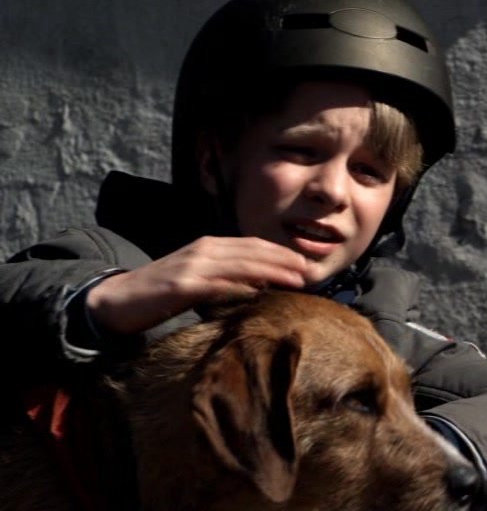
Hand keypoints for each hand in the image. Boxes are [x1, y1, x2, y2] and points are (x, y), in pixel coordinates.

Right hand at [85, 236, 309, 333]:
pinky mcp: (180, 285)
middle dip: (284, 260)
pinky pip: (216, 284)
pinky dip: (239, 285)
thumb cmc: (162, 292)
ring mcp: (192, 266)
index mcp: (210, 247)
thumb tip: (260, 284)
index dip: (281, 254)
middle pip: (252, 252)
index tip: (305, 264)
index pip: (253, 246)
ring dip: (271, 271)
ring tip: (295, 280)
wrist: (117, 300)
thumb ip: (227, 276)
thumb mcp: (199, 278)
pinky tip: (258, 291)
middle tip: (309, 271)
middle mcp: (204, 250)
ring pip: (240, 265)